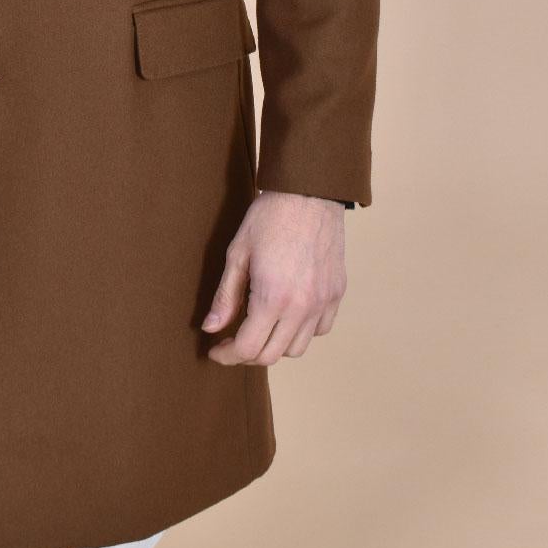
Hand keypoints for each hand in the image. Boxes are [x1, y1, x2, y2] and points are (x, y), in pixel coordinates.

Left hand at [200, 189, 346, 364]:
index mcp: (273, 297)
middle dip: (247, 354)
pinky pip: (320, 329)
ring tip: (259, 326)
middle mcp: (302, 307)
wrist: (309, 193)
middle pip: (272, 355)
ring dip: (275, 345)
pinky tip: (287, 313)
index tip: (216, 351)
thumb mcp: (237, 253)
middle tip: (231, 340)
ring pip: (298, 348)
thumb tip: (211, 328)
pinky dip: (302, 331)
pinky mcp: (336, 293)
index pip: (248, 348)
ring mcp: (323, 302)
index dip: (227, 355)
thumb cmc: (270, 217)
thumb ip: (225, 296)